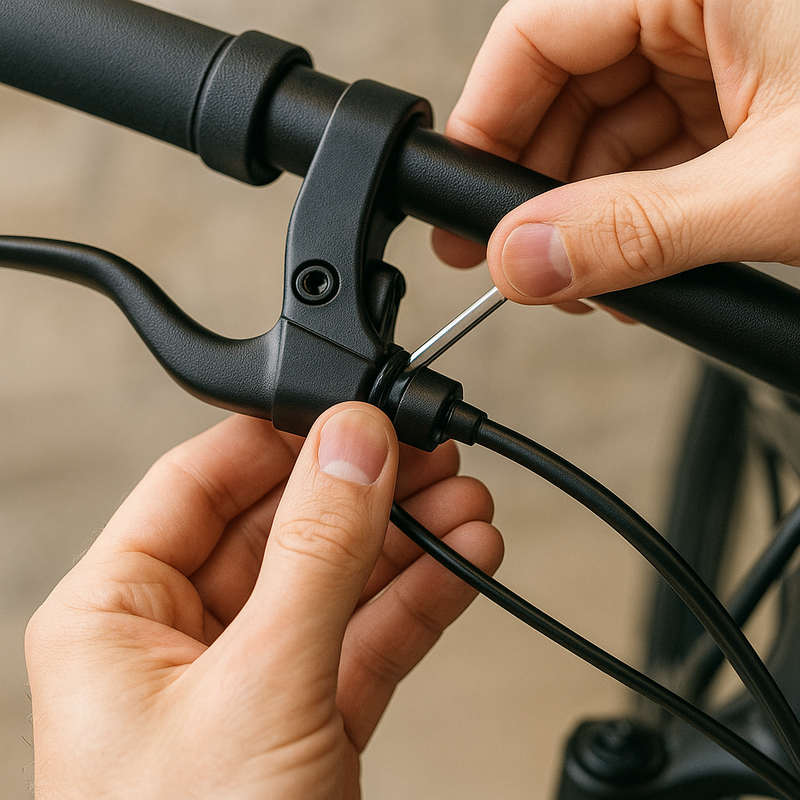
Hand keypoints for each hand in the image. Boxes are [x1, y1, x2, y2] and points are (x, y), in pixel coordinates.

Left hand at [25, 404, 501, 798]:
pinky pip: (367, 637)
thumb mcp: (258, 687)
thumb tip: (352, 444)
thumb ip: (316, 555)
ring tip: (466, 502)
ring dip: (406, 538)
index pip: (202, 482)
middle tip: (430, 455)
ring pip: (337, 580)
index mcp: (117, 614)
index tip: (353, 413)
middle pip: (283, 527)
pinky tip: (464, 560)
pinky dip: (419, 597)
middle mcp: (179, 639)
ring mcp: (250, 680)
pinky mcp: (308, 721)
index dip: (283, 440)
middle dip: (365, 490)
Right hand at [434, 0, 799, 306]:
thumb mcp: (777, 188)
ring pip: (616, 127)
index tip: (463, 198)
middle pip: (571, 87)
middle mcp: (709, 1)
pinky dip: (644, 212)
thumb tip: (525, 260)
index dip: (485, 122)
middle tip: (523, 263)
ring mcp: (734, 45)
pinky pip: (667, 148)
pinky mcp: (756, 94)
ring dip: (593, 214)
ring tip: (588, 283)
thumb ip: (637, 229)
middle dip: (543, 189)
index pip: (537, 31)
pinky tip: (636, 265)